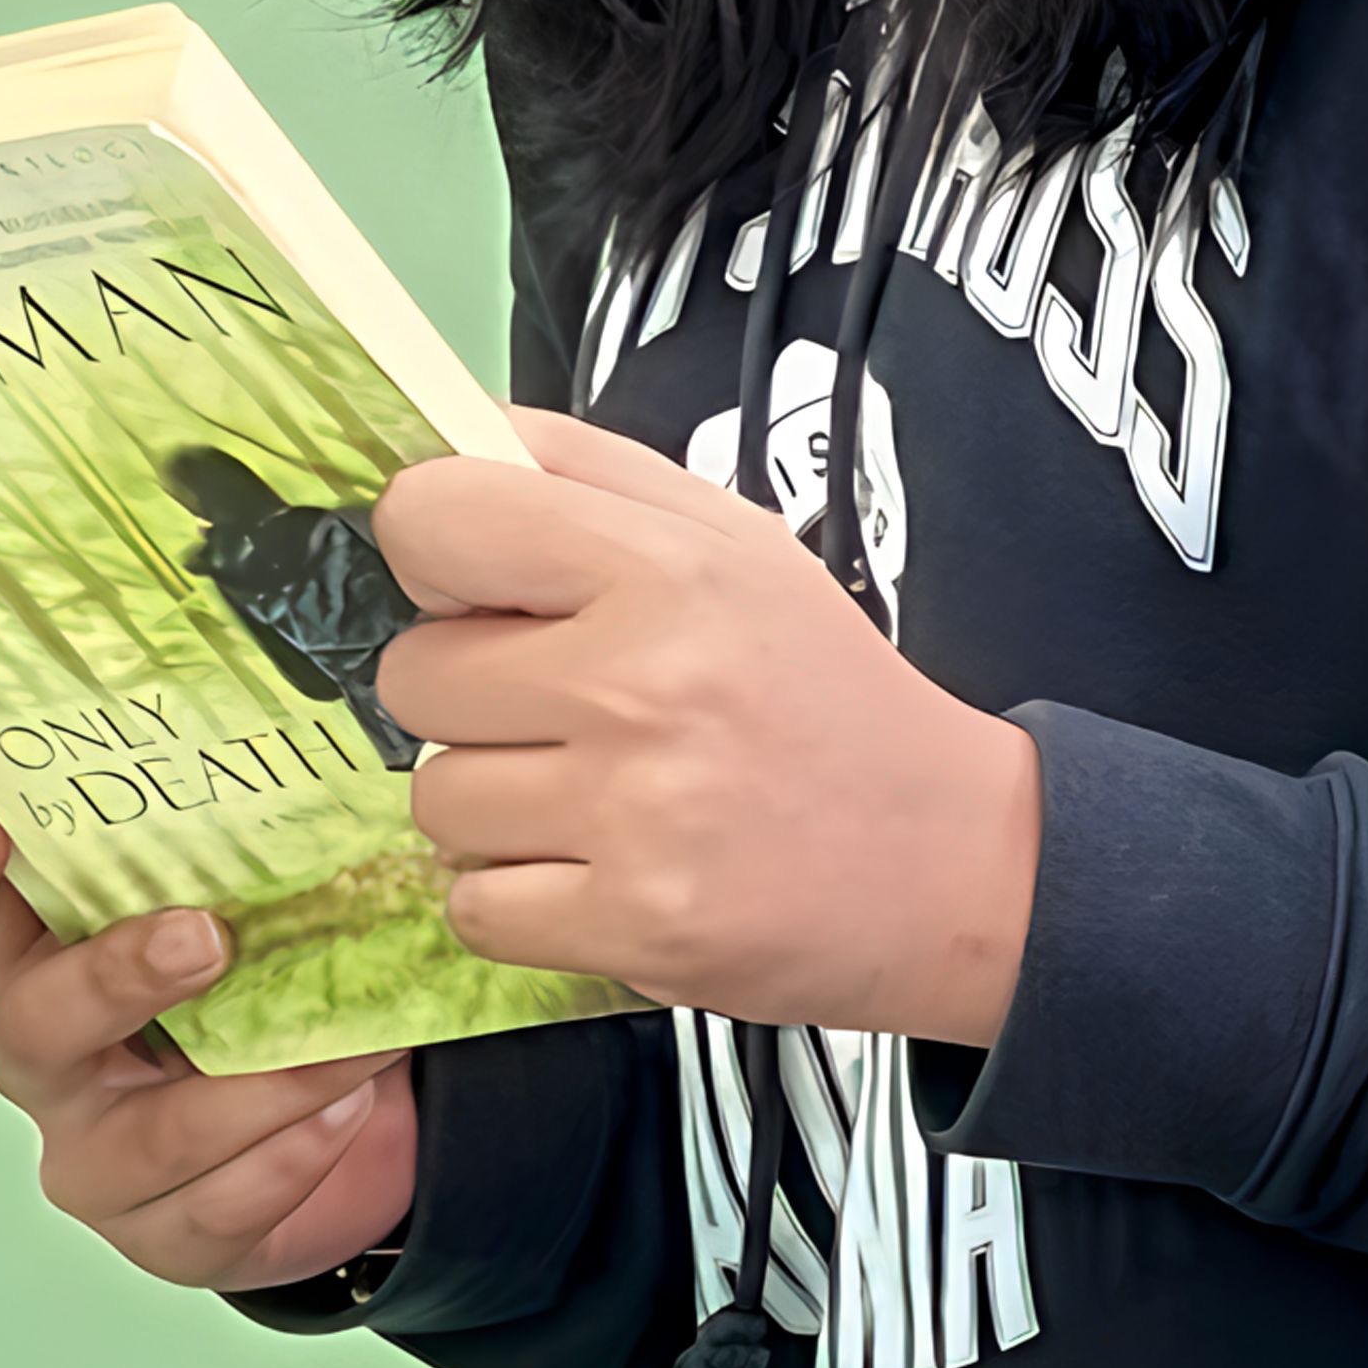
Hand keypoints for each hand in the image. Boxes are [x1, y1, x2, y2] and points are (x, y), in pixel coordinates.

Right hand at [0, 813, 419, 1289]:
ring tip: (355, 1047)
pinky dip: (294, 1157)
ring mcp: (94, 1160)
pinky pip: (218, 1206)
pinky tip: (345, 1115)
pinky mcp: (162, 1237)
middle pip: (36, 1025)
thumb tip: (317, 794)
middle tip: (204, 936)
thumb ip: (248, 874)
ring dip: (264, 1087)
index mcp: (46, 964)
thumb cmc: (272, 1005)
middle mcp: (50, 1063)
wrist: (345, 1143)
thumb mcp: (256, 927)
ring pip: (154, 1136)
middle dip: (116, 979)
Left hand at [370, 409, 1041, 1036]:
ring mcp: (635, 817)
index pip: (434, 520)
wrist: (953, 858)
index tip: (485, 591)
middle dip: (475, 696)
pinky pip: (471, 905)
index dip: (439, 558)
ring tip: (600, 798)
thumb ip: (588, 472)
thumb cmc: (831, 698)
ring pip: (437, 798)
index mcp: (669, 571)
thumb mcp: (738, 542)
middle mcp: (645, 687)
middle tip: (577, 713)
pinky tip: (601, 870)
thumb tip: (449, 439)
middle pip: (414, 676)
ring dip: (498, 805)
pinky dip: (519, 897)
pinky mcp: (632, 927)